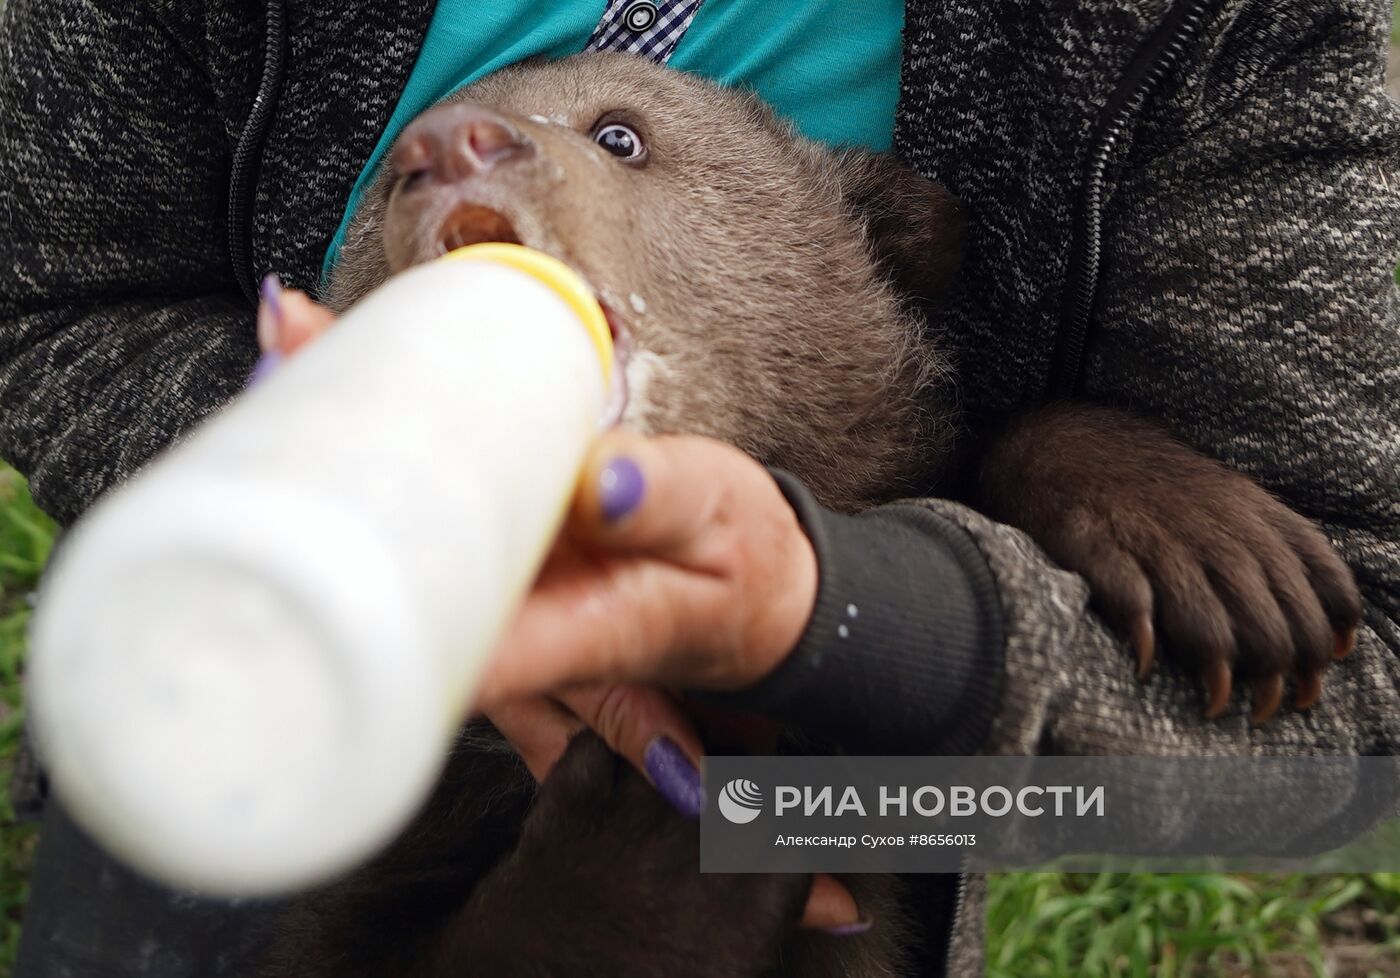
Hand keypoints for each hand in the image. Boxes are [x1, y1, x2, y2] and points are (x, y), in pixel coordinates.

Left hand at [254, 277, 857, 929]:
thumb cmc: (736, 571)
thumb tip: (599, 477)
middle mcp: (509, 611)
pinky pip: (429, 477)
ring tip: (292, 338)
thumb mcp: (724, 528)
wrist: (743, 594)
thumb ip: (664, 503)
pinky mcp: (496, 529)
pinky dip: (388, 419)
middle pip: (390, 566)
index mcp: (568, 627)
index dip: (363, 607)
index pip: (451, 642)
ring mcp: (494, 569)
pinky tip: (344, 356)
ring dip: (339, 432)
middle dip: (323, 477)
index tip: (298, 544)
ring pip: (395, 515)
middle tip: (278, 370)